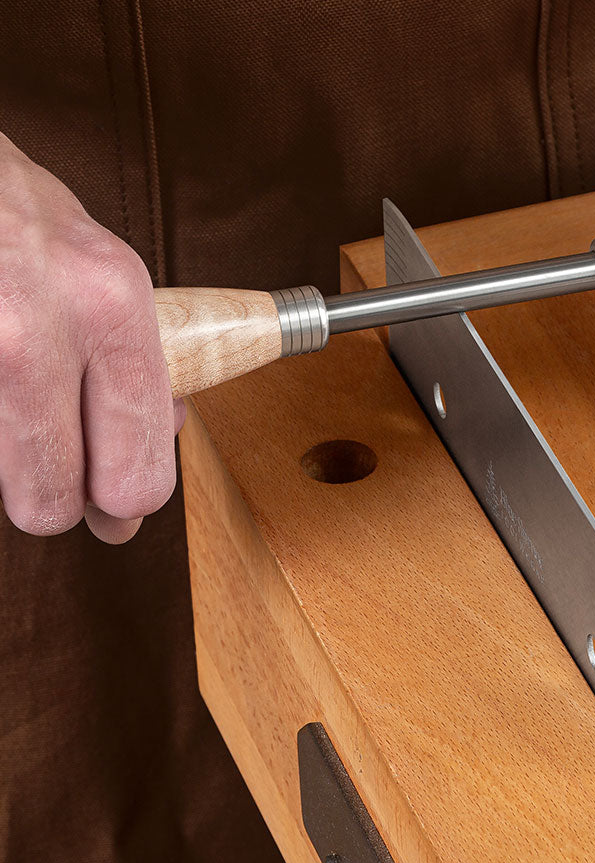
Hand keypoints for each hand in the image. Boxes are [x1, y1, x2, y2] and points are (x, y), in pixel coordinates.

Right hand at [0, 132, 181, 542]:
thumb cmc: (20, 214)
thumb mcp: (106, 272)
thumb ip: (141, 361)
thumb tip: (167, 436)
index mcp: (112, 307)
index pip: (136, 471)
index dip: (128, 502)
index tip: (118, 505)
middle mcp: (36, 328)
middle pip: (48, 502)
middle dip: (53, 500)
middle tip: (56, 476)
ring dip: (9, 461)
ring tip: (19, 405)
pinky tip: (3, 391)